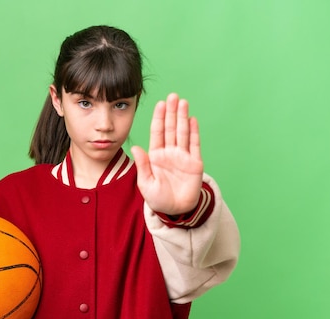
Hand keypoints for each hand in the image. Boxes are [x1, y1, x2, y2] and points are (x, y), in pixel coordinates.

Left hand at [131, 93, 203, 214]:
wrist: (175, 211)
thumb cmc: (158, 198)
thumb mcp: (145, 183)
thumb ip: (142, 165)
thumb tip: (135, 147)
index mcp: (156, 156)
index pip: (157, 132)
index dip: (159, 118)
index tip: (159, 104)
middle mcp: (169, 153)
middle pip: (170, 128)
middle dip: (171, 112)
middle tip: (173, 96)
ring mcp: (183, 157)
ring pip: (182, 133)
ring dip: (182, 118)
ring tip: (183, 103)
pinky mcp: (194, 164)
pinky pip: (194, 145)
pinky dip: (193, 133)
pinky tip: (192, 120)